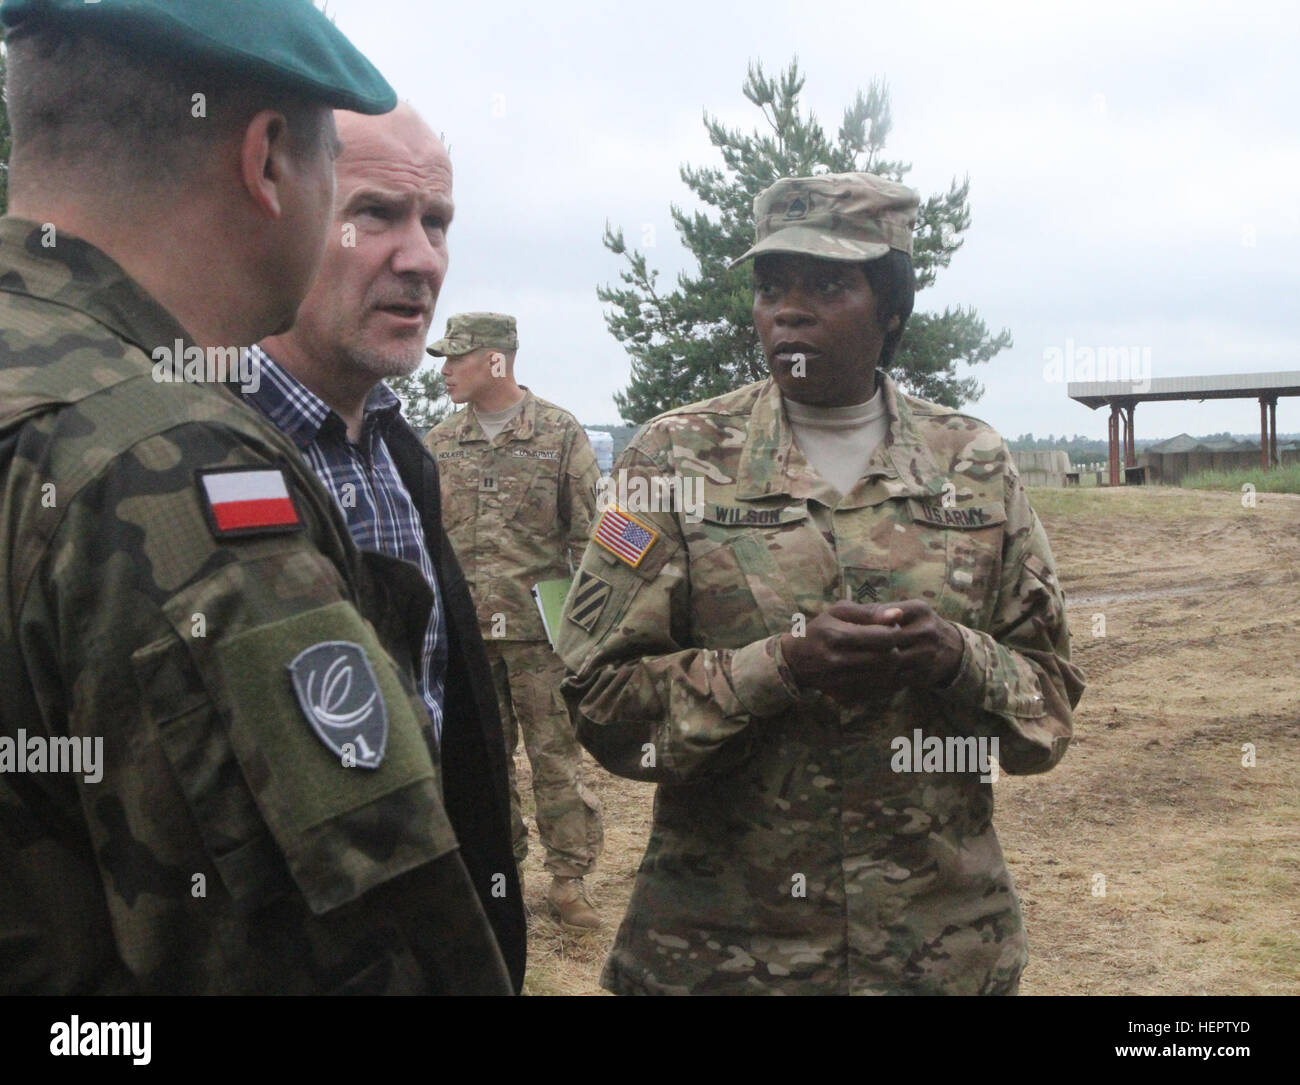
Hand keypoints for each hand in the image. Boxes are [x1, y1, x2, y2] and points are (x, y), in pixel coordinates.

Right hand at [779, 600, 964, 702]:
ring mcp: (840, 681)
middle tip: (891, 644)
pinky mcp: (843, 694)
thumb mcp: (839, 611)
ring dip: (891, 666)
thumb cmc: (820, 629)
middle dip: (896, 650)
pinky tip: (879, 671)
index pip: (884, 638)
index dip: (895, 633)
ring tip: (885, 656)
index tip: (892, 629)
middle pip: (888, 660)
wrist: (795, 660)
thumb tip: (898, 614)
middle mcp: (838, 660)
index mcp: (838, 635)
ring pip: (884, 677)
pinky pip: (875, 691)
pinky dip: (883, 682)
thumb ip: (869, 612)